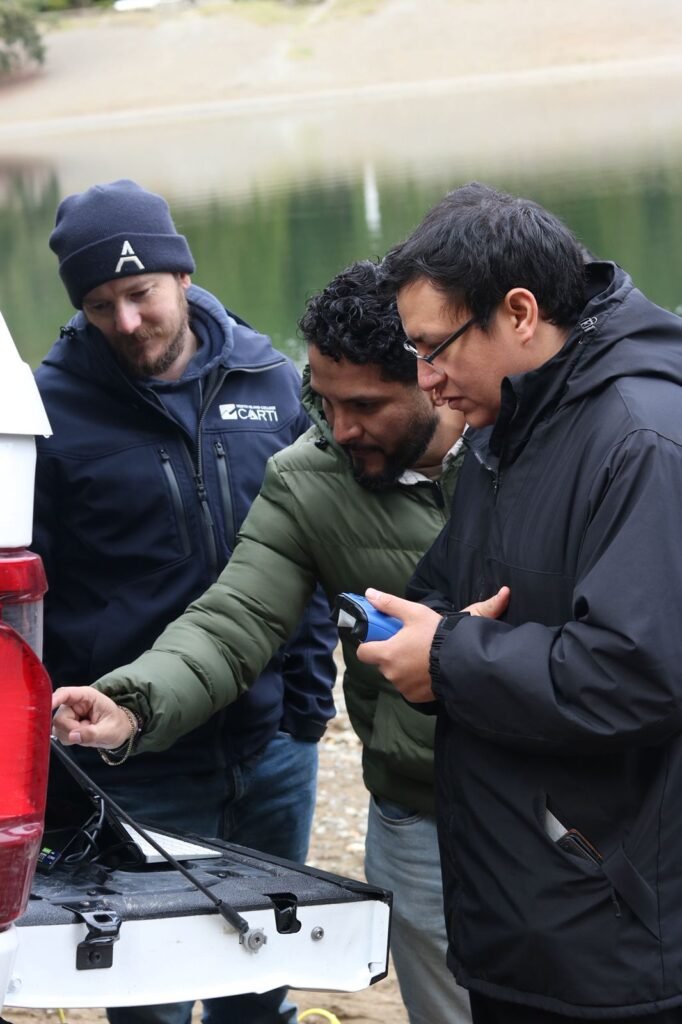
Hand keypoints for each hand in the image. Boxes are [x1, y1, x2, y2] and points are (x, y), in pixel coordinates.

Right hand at [52, 686, 134, 748]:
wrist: (118, 732)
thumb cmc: (116, 725)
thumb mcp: (109, 730)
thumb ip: (92, 734)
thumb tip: (73, 736)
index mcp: (86, 696)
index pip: (65, 694)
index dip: (54, 700)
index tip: (46, 708)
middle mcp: (74, 703)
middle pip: (59, 717)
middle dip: (71, 729)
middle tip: (88, 731)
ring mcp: (68, 714)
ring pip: (57, 728)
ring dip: (71, 735)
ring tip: (87, 732)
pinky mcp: (65, 725)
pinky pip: (59, 735)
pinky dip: (70, 739)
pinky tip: (82, 736)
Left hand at [356, 586, 509, 702]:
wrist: (464, 660)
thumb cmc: (437, 635)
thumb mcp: (415, 613)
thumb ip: (389, 604)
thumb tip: (369, 594)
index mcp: (387, 653)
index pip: (363, 652)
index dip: (369, 644)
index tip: (382, 638)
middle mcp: (391, 673)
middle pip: (381, 663)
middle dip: (390, 653)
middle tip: (408, 643)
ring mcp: (403, 687)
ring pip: (395, 675)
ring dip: (402, 667)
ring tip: (421, 656)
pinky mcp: (415, 697)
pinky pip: (408, 687)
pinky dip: (414, 680)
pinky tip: (427, 670)